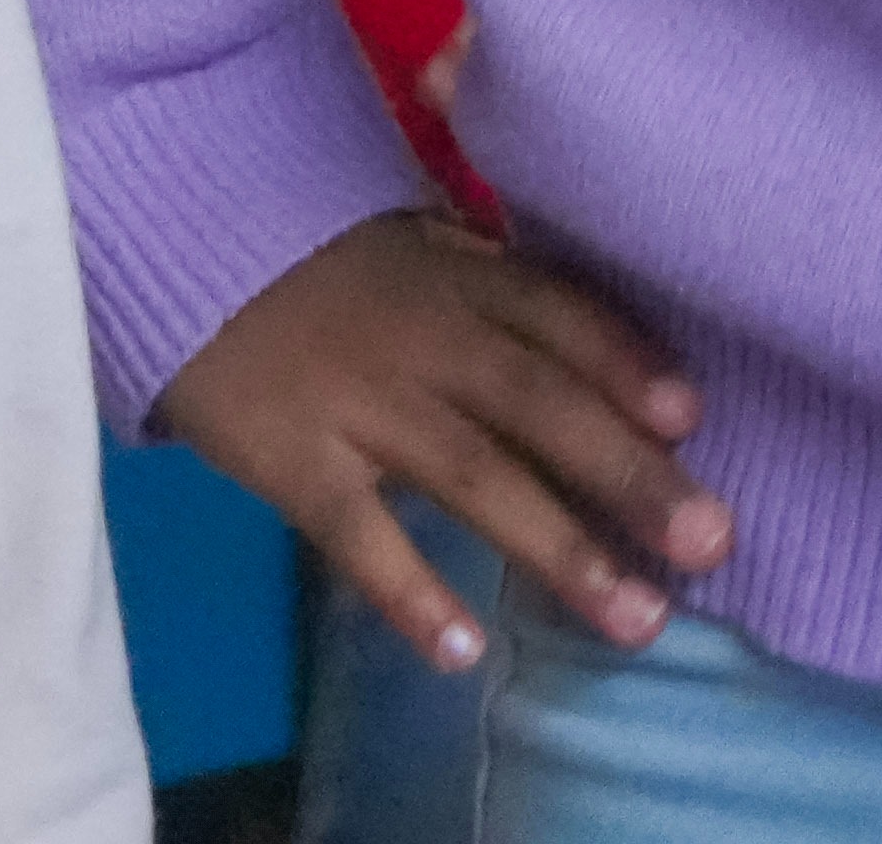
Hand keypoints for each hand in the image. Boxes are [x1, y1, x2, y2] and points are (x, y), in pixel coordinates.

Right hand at [156, 210, 730, 669]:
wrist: (172, 238)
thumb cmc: (313, 251)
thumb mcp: (411, 232)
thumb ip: (493, 279)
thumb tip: (599, 341)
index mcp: (455, 276)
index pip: (557, 314)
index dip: (625, 361)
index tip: (693, 416)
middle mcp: (423, 337)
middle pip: (538, 404)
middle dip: (627, 474)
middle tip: (710, 540)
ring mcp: (358, 400)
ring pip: (472, 476)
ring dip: (558, 547)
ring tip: (636, 617)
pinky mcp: (289, 457)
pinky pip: (354, 531)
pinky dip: (408, 589)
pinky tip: (464, 648)